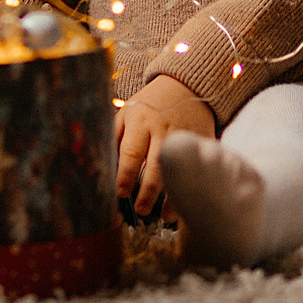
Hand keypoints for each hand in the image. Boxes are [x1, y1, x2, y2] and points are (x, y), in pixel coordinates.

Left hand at [114, 74, 215, 219]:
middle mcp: (162, 129)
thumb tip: (100, 167)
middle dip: (147, 191)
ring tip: (163, 217)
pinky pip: (196, 167)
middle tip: (140, 209)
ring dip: (171, 196)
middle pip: (155, 165)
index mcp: (140, 121)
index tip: (120, 193)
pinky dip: (191, 186)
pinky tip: (186, 204)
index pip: (131, 152)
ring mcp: (184, 136)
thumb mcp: (126, 114)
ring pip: (177, 170)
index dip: (126, 175)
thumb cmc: (148, 105)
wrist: (185, 85)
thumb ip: (114, 138)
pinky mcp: (202, 140)